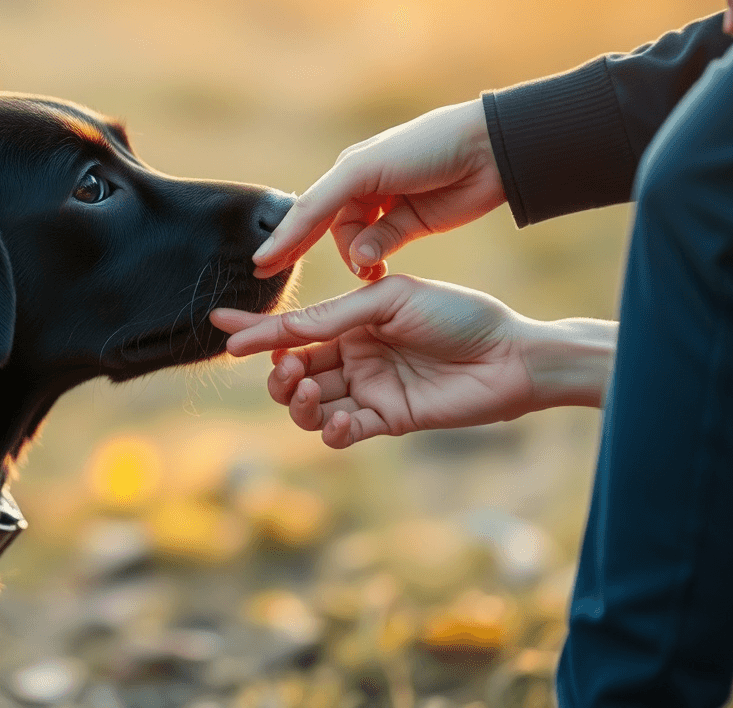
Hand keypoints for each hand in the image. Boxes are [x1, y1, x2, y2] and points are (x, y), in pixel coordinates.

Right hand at [211, 275, 614, 447]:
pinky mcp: (387, 421)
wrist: (512, 355)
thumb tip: (277, 333)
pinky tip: (334, 421)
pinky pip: (341, 430)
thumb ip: (330, 320)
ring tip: (303, 391)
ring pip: (309, 404)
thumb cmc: (457, 315)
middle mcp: (355, 355)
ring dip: (295, 401)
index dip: (255, 330)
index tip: (220, 326)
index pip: (292, 328)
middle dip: (276, 373)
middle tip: (286, 370)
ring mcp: (369, 389)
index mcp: (353, 320)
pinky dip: (328, 429)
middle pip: (292, 370)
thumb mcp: (387, 302)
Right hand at [251, 100, 503, 281]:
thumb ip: (333, 204)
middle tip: (278, 277)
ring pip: (355, 244)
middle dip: (307, 252)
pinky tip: (377, 268)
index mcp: (350, 169)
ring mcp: (387, 209)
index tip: (259, 264)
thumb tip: (351, 257)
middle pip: (326, 229)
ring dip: (356, 258)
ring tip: (369, 269)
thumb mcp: (368, 169)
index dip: (283, 237)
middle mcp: (363, 189)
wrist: (487, 149)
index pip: (308, 209)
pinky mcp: (411, 226)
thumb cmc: (425, 146)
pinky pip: (380, 249)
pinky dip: (375, 260)